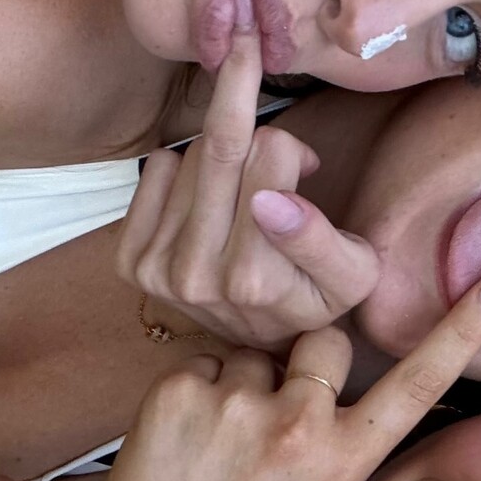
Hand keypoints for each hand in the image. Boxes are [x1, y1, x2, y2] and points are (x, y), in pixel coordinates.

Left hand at [41, 269, 480, 480]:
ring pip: (261, 350)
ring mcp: (240, 404)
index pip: (418, 385)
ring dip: (245, 379)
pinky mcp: (184, 386)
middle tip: (270, 423)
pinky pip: (209, 356)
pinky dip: (199, 385)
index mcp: (344, 463)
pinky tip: (185, 435)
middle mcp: (300, 430)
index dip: (463, 330)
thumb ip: (338, 434)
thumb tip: (338, 364)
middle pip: (327, 341)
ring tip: (219, 440)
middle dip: (305, 361)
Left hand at [116, 18, 378, 348]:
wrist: (259, 344)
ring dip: (221, 159)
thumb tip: (270, 200)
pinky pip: (157, 168)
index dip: (293, 148)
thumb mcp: (350, 276)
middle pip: (223, 144)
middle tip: (269, 156)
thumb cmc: (312, 297)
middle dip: (254, 137)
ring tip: (241, 196)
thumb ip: (322, 240)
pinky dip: (185, 172)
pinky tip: (207, 205)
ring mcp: (158, 269)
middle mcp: (198, 275)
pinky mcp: (131, 259)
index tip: (305, 162)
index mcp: (255, 278)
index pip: (271, 153)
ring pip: (190, 154)